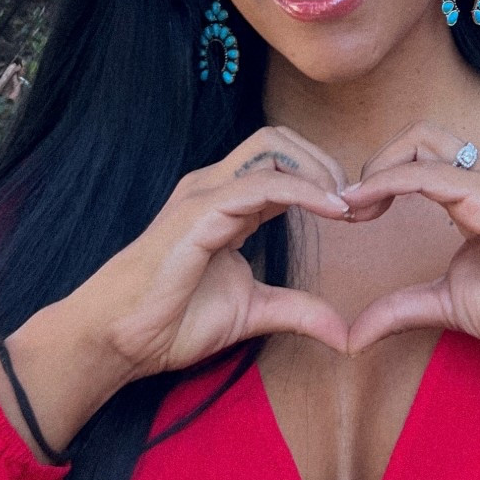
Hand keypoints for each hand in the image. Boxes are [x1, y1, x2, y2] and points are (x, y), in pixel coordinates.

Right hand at [82, 126, 355, 377]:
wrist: (122, 340)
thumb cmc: (173, 321)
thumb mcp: (253, 313)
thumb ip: (297, 311)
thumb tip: (343, 333)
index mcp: (227, 203)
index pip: (281, 164)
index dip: (323, 179)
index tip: (357, 212)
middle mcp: (215, 187)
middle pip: (278, 140)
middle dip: (322, 161)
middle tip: (354, 201)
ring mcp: (205, 194)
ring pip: (271, 147)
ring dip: (317, 169)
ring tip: (344, 204)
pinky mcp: (200, 211)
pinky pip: (262, 183)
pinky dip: (304, 191)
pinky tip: (331, 211)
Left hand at [342, 124, 479, 369]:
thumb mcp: (447, 304)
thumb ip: (401, 308)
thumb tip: (353, 336)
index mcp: (478, 190)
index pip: (422, 154)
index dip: (380, 175)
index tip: (349, 212)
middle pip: (419, 135)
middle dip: (375, 161)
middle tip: (350, 207)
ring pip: (421, 143)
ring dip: (375, 169)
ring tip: (351, 208)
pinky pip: (429, 176)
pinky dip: (388, 183)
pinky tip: (365, 206)